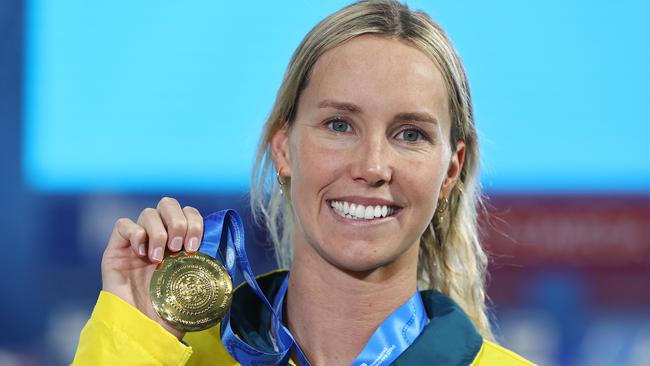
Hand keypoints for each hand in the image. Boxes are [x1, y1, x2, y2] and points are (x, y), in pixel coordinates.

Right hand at [101, 197, 203, 339]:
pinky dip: (135, 233)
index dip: (194, 222)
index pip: (189, 214)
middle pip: (168, 204)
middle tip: (179, 248)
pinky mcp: (116, 250)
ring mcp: (137, 243)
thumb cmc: (172, 312)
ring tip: (159, 258)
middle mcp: (159, 238)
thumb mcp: (197, 286)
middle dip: (177, 222)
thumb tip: (223, 248)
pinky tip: (141, 254)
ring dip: (158, 232)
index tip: (194, 246)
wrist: (144, 331)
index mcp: (180, 243)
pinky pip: (123, 225)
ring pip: (148, 213)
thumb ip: (207, 263)